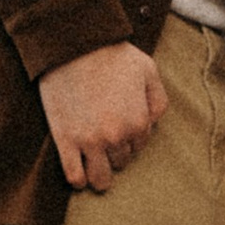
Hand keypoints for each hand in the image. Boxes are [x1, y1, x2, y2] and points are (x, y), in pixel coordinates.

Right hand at [38, 41, 167, 193]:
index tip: (119, 122)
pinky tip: (80, 168)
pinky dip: (79, 179)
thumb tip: (152, 124)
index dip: (130, 135)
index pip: (139, 146)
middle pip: (120, 162)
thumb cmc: (111, 53)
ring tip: (94, 161)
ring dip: (99, 172)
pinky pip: (74, 177)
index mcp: (138, 121)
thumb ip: (157, 100)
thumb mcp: (147, 69)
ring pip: (100, 179)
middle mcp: (116, 136)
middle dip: (115, 150)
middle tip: (104, 133)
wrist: (73, 44)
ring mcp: (90, 142)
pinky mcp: (66, 141)